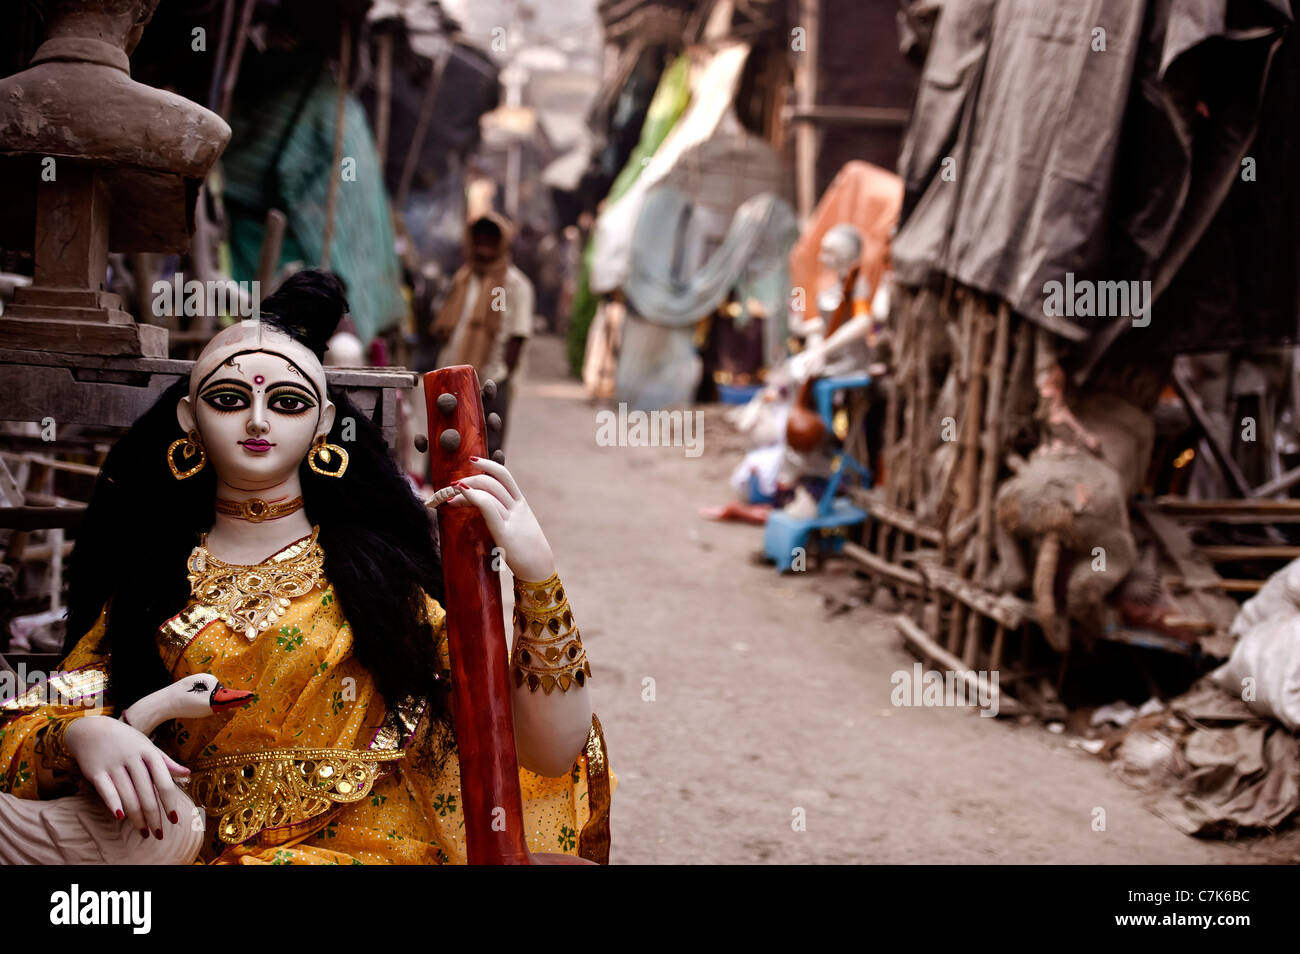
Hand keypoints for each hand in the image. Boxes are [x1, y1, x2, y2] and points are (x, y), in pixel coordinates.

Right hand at [63, 715, 190, 840]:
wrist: (90, 729)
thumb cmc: (125, 740)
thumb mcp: (147, 746)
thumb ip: (166, 761)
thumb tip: (188, 773)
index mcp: (149, 753)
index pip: (163, 781)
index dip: (169, 802)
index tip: (174, 820)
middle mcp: (132, 759)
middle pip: (146, 793)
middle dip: (154, 817)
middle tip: (158, 834)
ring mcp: (113, 765)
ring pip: (128, 796)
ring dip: (136, 818)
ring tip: (143, 832)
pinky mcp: (96, 772)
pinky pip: (106, 791)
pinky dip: (114, 804)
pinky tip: (121, 818)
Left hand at [446, 456, 555, 580]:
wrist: (539, 568)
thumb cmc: (526, 551)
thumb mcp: (519, 526)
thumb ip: (506, 514)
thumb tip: (486, 507)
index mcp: (521, 504)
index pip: (504, 475)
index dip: (488, 464)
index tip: (472, 461)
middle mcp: (517, 508)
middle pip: (492, 481)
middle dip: (470, 479)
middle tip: (453, 486)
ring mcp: (512, 519)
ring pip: (488, 492)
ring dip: (465, 488)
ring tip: (450, 495)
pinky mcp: (504, 533)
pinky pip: (488, 507)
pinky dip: (473, 497)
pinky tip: (461, 495)